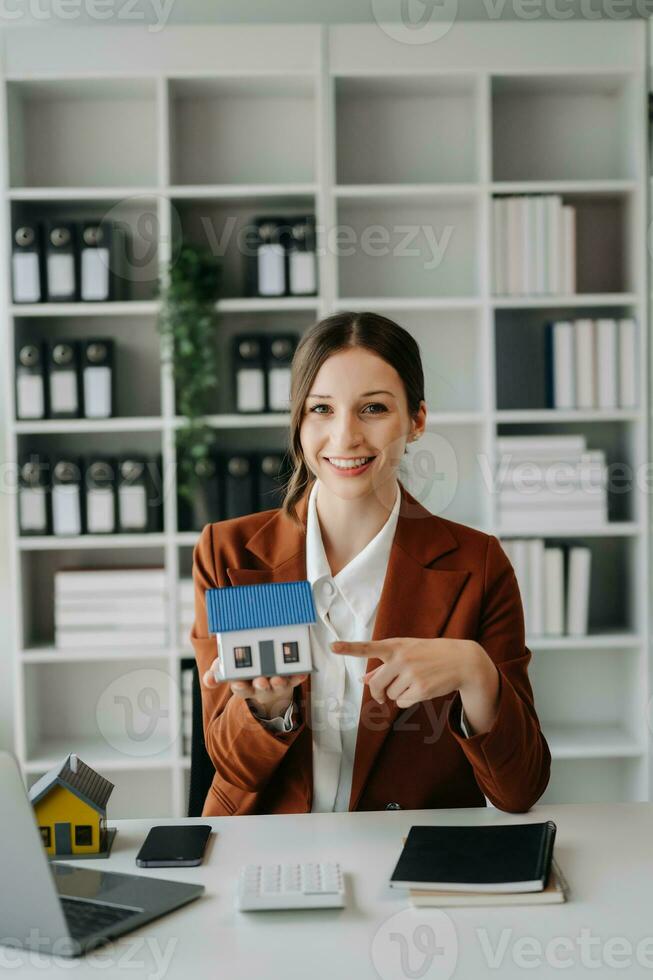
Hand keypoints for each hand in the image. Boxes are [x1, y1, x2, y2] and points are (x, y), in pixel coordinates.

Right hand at [202, 656, 306, 719]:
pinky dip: (299, 676)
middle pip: (261, 688)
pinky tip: (302, 673)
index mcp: (245, 685)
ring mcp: (276, 685)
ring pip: (279, 686)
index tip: (238, 683)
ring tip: (279, 678)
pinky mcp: (290, 680)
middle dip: (261, 685)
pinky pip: (296, 679)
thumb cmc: (246, 675)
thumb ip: (217, 674)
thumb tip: (208, 679)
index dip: (239, 686)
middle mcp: (261, 687)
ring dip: (279, 682)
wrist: (266, 684)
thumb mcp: (228, 673)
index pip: (240, 688)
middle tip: (261, 681)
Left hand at [330, 637, 481, 707]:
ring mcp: (412, 674)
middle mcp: (401, 658)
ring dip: (398, 693)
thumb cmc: (429, 654)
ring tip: (415, 681)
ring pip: (390, 695)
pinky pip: (402, 702)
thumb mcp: (407, 652)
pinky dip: (408, 700)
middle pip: (376, 684)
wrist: (461, 660)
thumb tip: (363, 680)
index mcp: (395, 646)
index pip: (368, 647)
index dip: (349, 648)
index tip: (332, 646)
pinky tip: (421, 689)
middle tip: (381, 696)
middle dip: (377, 692)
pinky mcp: (421, 689)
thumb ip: (384, 665)